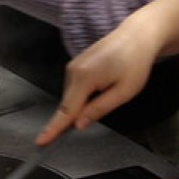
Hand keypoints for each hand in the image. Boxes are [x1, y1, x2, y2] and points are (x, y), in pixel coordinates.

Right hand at [36, 16, 163, 144]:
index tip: (40, 142)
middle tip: (106, 104)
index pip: (66, 110)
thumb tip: (78, 125)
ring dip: (84, 104)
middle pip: (68, 105)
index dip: (53, 129)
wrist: (137, 36)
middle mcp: (73, 70)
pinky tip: (103, 86)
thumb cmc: (135, 62)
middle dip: (78, 116)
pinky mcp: (76, 64)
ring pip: (72, 97)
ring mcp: (73, 66)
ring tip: (110, 89)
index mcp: (85, 77)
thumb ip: (99, 109)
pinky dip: (84, 95)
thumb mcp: (123, 92)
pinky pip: (74, 88)